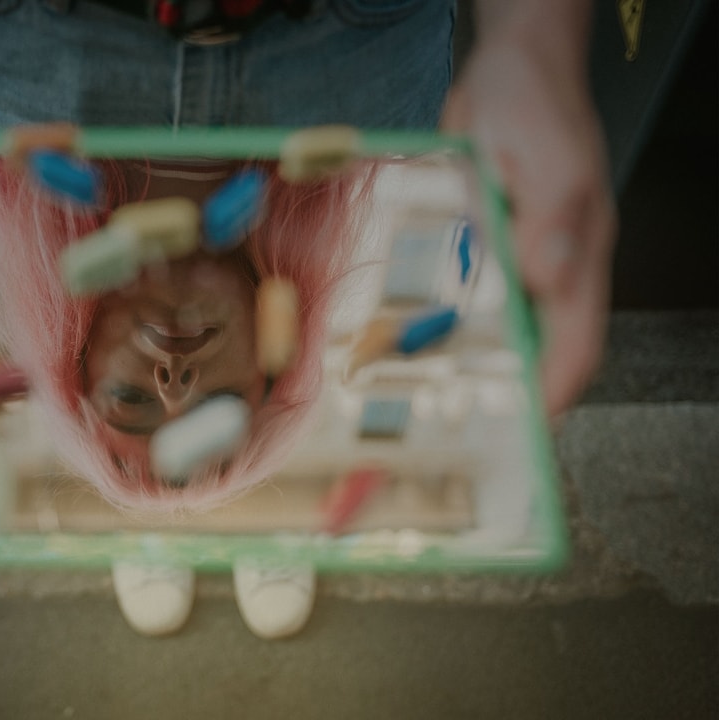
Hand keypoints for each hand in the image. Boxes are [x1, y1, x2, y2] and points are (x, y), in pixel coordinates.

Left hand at [440, 5, 616, 415]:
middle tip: (473, 430)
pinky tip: (420, 340)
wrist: (506, 69)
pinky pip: (473, 295)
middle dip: (515, 391)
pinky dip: (453, 323)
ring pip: (505, 325)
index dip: (556, 390)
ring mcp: (519, 255)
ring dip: (480, 364)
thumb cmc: (534, 106)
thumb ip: (551, 221)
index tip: (528, 430)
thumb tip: (552, 280)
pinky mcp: (487, 241)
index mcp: (577, 254)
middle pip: (542, 344)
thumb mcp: (546, 160)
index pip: (575, 340)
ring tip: (441, 401)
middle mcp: (551, 264)